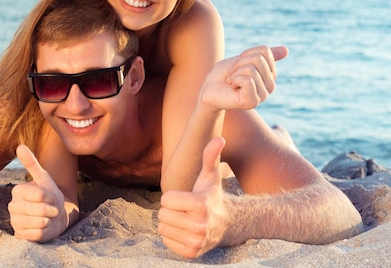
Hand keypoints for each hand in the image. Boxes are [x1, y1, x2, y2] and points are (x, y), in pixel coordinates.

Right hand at [9, 145, 66, 242]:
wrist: (55, 215)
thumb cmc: (50, 195)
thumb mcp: (44, 178)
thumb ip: (32, 163)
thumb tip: (20, 146)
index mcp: (17, 191)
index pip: (40, 195)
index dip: (51, 197)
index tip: (51, 197)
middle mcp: (12, 206)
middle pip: (40, 210)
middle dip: (52, 209)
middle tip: (51, 208)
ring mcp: (15, 222)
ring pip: (40, 222)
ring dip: (49, 220)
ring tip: (47, 217)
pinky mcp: (20, 236)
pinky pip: (37, 234)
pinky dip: (45, 231)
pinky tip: (43, 227)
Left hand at [158, 137, 226, 257]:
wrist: (227, 224)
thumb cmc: (212, 196)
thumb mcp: (211, 176)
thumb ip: (210, 156)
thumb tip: (220, 137)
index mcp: (200, 205)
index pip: (165, 200)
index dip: (172, 197)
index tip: (185, 197)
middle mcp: (200, 226)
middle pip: (162, 215)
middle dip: (170, 210)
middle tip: (184, 209)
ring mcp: (196, 242)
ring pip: (162, 228)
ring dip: (170, 223)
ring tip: (185, 219)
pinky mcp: (192, 253)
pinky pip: (166, 241)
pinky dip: (172, 236)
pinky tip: (185, 230)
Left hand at [200, 45, 287, 110]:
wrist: (209, 89)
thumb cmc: (225, 74)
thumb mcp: (243, 60)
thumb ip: (263, 55)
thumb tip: (287, 50)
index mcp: (270, 74)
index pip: (264, 51)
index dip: (246, 54)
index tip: (238, 65)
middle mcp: (270, 86)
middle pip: (258, 59)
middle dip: (239, 63)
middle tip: (232, 74)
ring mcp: (263, 95)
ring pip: (251, 69)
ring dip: (235, 72)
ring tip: (231, 82)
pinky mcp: (253, 102)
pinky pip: (247, 80)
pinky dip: (235, 79)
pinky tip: (232, 88)